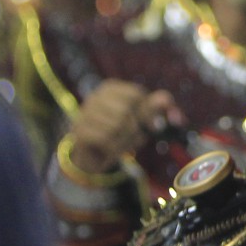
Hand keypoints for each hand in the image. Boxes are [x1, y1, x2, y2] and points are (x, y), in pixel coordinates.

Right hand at [68, 81, 182, 174]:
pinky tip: (109, 149)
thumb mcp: (142, 119)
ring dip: (124, 141)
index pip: (136, 95)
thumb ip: (156, 107)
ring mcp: (85, 114)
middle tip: (129, 137)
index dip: (146, 112)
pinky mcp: (80, 131)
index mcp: (110, 88)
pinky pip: (105, 139)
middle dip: (134, 129)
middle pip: (127, 111)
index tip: (144, 123)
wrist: (94, 156)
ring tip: (119, 143)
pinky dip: (113, 148)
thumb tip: (165, 101)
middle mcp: (95, 97)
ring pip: (116, 126)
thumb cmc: (121, 133)